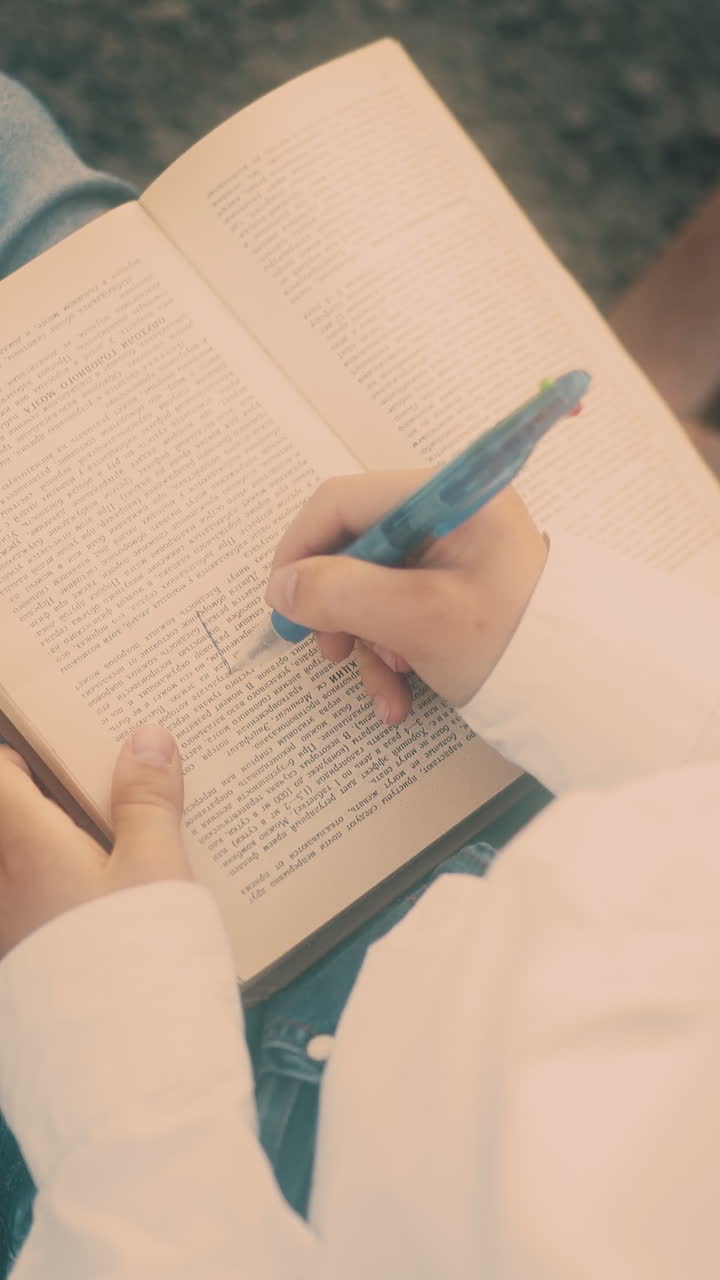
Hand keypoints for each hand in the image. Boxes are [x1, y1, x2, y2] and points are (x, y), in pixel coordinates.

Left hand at [0, 725, 189, 961]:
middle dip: (40, 798)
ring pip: (21, 868)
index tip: (48, 735)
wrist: (123, 1067)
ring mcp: (11, 928)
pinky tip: (105, 900)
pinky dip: (58, 889)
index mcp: (28, 843)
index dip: (17, 748)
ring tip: (107, 839)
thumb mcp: (155, 866)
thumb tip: (145, 736)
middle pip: (10, 822)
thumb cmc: (138, 956)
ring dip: (53, 848)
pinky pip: (32, 908)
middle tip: (90, 784)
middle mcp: (5, 882)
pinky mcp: (26, 967)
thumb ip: (148, 801)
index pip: (0, 774)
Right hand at [266, 471, 547, 721]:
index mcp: (451, 497)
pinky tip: (400, 696)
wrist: (580, 696)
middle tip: (332, 651)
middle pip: (354, 549)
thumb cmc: (515, 648)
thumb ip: (340, 594)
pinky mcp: (454, 591)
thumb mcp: (419, 619)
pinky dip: (389, 655)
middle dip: (340, 610)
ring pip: (371, 589)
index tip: (283, 600)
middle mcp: (449, 516)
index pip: (344, 500)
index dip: (302, 549)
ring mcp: (452, 555)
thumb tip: (282, 588)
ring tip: (386, 688)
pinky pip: (398, 613)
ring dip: (366, 644)